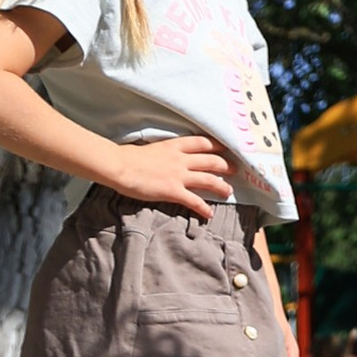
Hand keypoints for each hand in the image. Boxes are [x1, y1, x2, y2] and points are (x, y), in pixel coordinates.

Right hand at [111, 133, 232, 219]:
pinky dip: (203, 208)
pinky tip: (209, 214)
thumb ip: (165, 153)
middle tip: (235, 170)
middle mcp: (181, 159)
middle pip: (211, 160)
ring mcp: (178, 175)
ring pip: (208, 179)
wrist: (120, 166)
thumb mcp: (152, 148)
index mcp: (174, 146)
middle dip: (226, 165)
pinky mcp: (173, 191)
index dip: (217, 145)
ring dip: (221, 186)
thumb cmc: (129, 157)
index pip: (202, 142)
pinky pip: (194, 201)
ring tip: (228, 192)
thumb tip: (168, 157)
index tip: (226, 148)